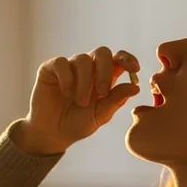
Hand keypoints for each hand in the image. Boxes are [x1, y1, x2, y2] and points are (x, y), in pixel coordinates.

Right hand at [15, 47, 140, 154]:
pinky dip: (67, 78)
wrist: (52, 134)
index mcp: (104, 76)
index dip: (128, 59)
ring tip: (81, 102)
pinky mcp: (50, 68)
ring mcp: (69, 66)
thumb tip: (136, 87)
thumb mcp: (100, 116)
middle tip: (102, 92)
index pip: (118, 59)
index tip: (134, 69)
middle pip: (102, 52)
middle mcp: (88, 68)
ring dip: (85, 81)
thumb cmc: (78, 124)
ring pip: (82, 59)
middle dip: (105, 71)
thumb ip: (116, 101)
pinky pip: (61, 63)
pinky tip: (66, 93)